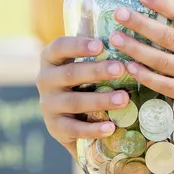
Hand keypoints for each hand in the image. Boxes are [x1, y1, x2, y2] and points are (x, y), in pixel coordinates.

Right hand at [36, 36, 133, 154]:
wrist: (66, 119)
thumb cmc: (81, 83)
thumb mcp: (83, 67)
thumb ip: (97, 56)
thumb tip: (129, 44)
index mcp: (50, 59)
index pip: (60, 47)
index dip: (78, 45)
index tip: (100, 45)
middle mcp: (44, 80)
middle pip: (70, 74)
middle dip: (96, 71)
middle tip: (120, 69)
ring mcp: (48, 105)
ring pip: (74, 102)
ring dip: (100, 100)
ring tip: (123, 99)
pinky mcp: (54, 127)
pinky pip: (74, 129)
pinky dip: (93, 129)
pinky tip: (111, 127)